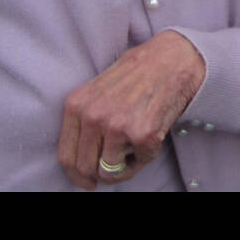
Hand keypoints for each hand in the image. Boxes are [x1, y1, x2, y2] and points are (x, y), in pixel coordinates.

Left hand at [57, 30, 205, 189]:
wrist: (172, 58)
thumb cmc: (137, 73)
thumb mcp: (98, 89)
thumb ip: (85, 120)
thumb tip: (81, 161)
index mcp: (77, 105)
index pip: (66, 156)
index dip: (76, 175)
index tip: (87, 180)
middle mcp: (93, 116)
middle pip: (85, 168)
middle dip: (99, 174)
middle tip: (115, 168)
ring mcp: (117, 126)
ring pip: (109, 171)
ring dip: (124, 166)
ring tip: (135, 144)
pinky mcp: (142, 134)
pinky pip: (138, 163)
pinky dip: (146, 155)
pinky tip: (151, 134)